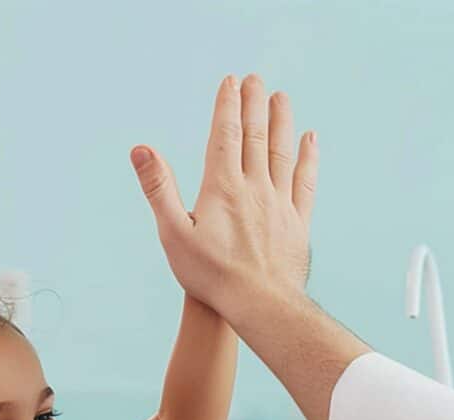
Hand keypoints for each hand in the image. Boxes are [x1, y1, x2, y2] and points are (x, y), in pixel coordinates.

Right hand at [130, 74, 318, 321]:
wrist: (261, 305)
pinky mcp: (297, 222)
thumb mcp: (173, 233)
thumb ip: (159, 188)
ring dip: (281, 122)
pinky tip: (311, 141)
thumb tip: (141, 150)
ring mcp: (280, 203)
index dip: (227, 106)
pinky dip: (307, 158)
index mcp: (223, 187)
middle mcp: (255, 188)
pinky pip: (305, 182)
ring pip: (282, 153)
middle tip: (255, 80)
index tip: (230, 82)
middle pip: (256, 136)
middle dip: (254, 104)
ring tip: (281, 98)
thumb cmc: (211, 276)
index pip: (225, 135)